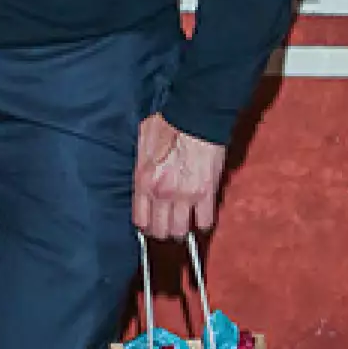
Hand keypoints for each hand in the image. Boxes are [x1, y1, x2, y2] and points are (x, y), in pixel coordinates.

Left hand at [132, 114, 226, 240]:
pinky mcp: (207, 193)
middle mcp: (162, 193)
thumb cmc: (167, 124)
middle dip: (163, 231)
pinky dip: (202, 223)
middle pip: (160, 230)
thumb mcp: (142, 144)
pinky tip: (200, 217)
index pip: (140, 220)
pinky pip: (205, 221)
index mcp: (143, 181)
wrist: (194, 117)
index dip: (146, 225)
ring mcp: (185, 196)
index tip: (150, 224)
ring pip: (181, 231)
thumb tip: (143, 177)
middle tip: (167, 226)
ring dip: (182, 230)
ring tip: (184, 225)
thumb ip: (141, 167)